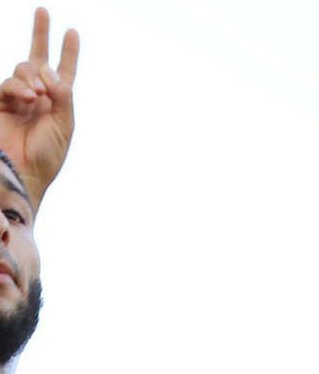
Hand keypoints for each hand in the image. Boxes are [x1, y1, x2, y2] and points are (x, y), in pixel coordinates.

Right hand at [0, 9, 77, 210]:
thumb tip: (51, 70)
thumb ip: (62, 97)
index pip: (63, 73)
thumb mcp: (64, 126)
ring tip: (39, 96)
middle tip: (43, 10)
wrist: (23, 173)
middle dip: (40, 34)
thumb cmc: (47, 156)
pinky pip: (9, 84)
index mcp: (57, 104)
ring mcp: (17, 98)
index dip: (68, 53)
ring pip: (23, 69)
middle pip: (37, 60)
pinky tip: (29, 98)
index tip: (72, 32)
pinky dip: (20, 88)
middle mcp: (37, 97)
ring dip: (33, 77)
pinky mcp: (0, 102)